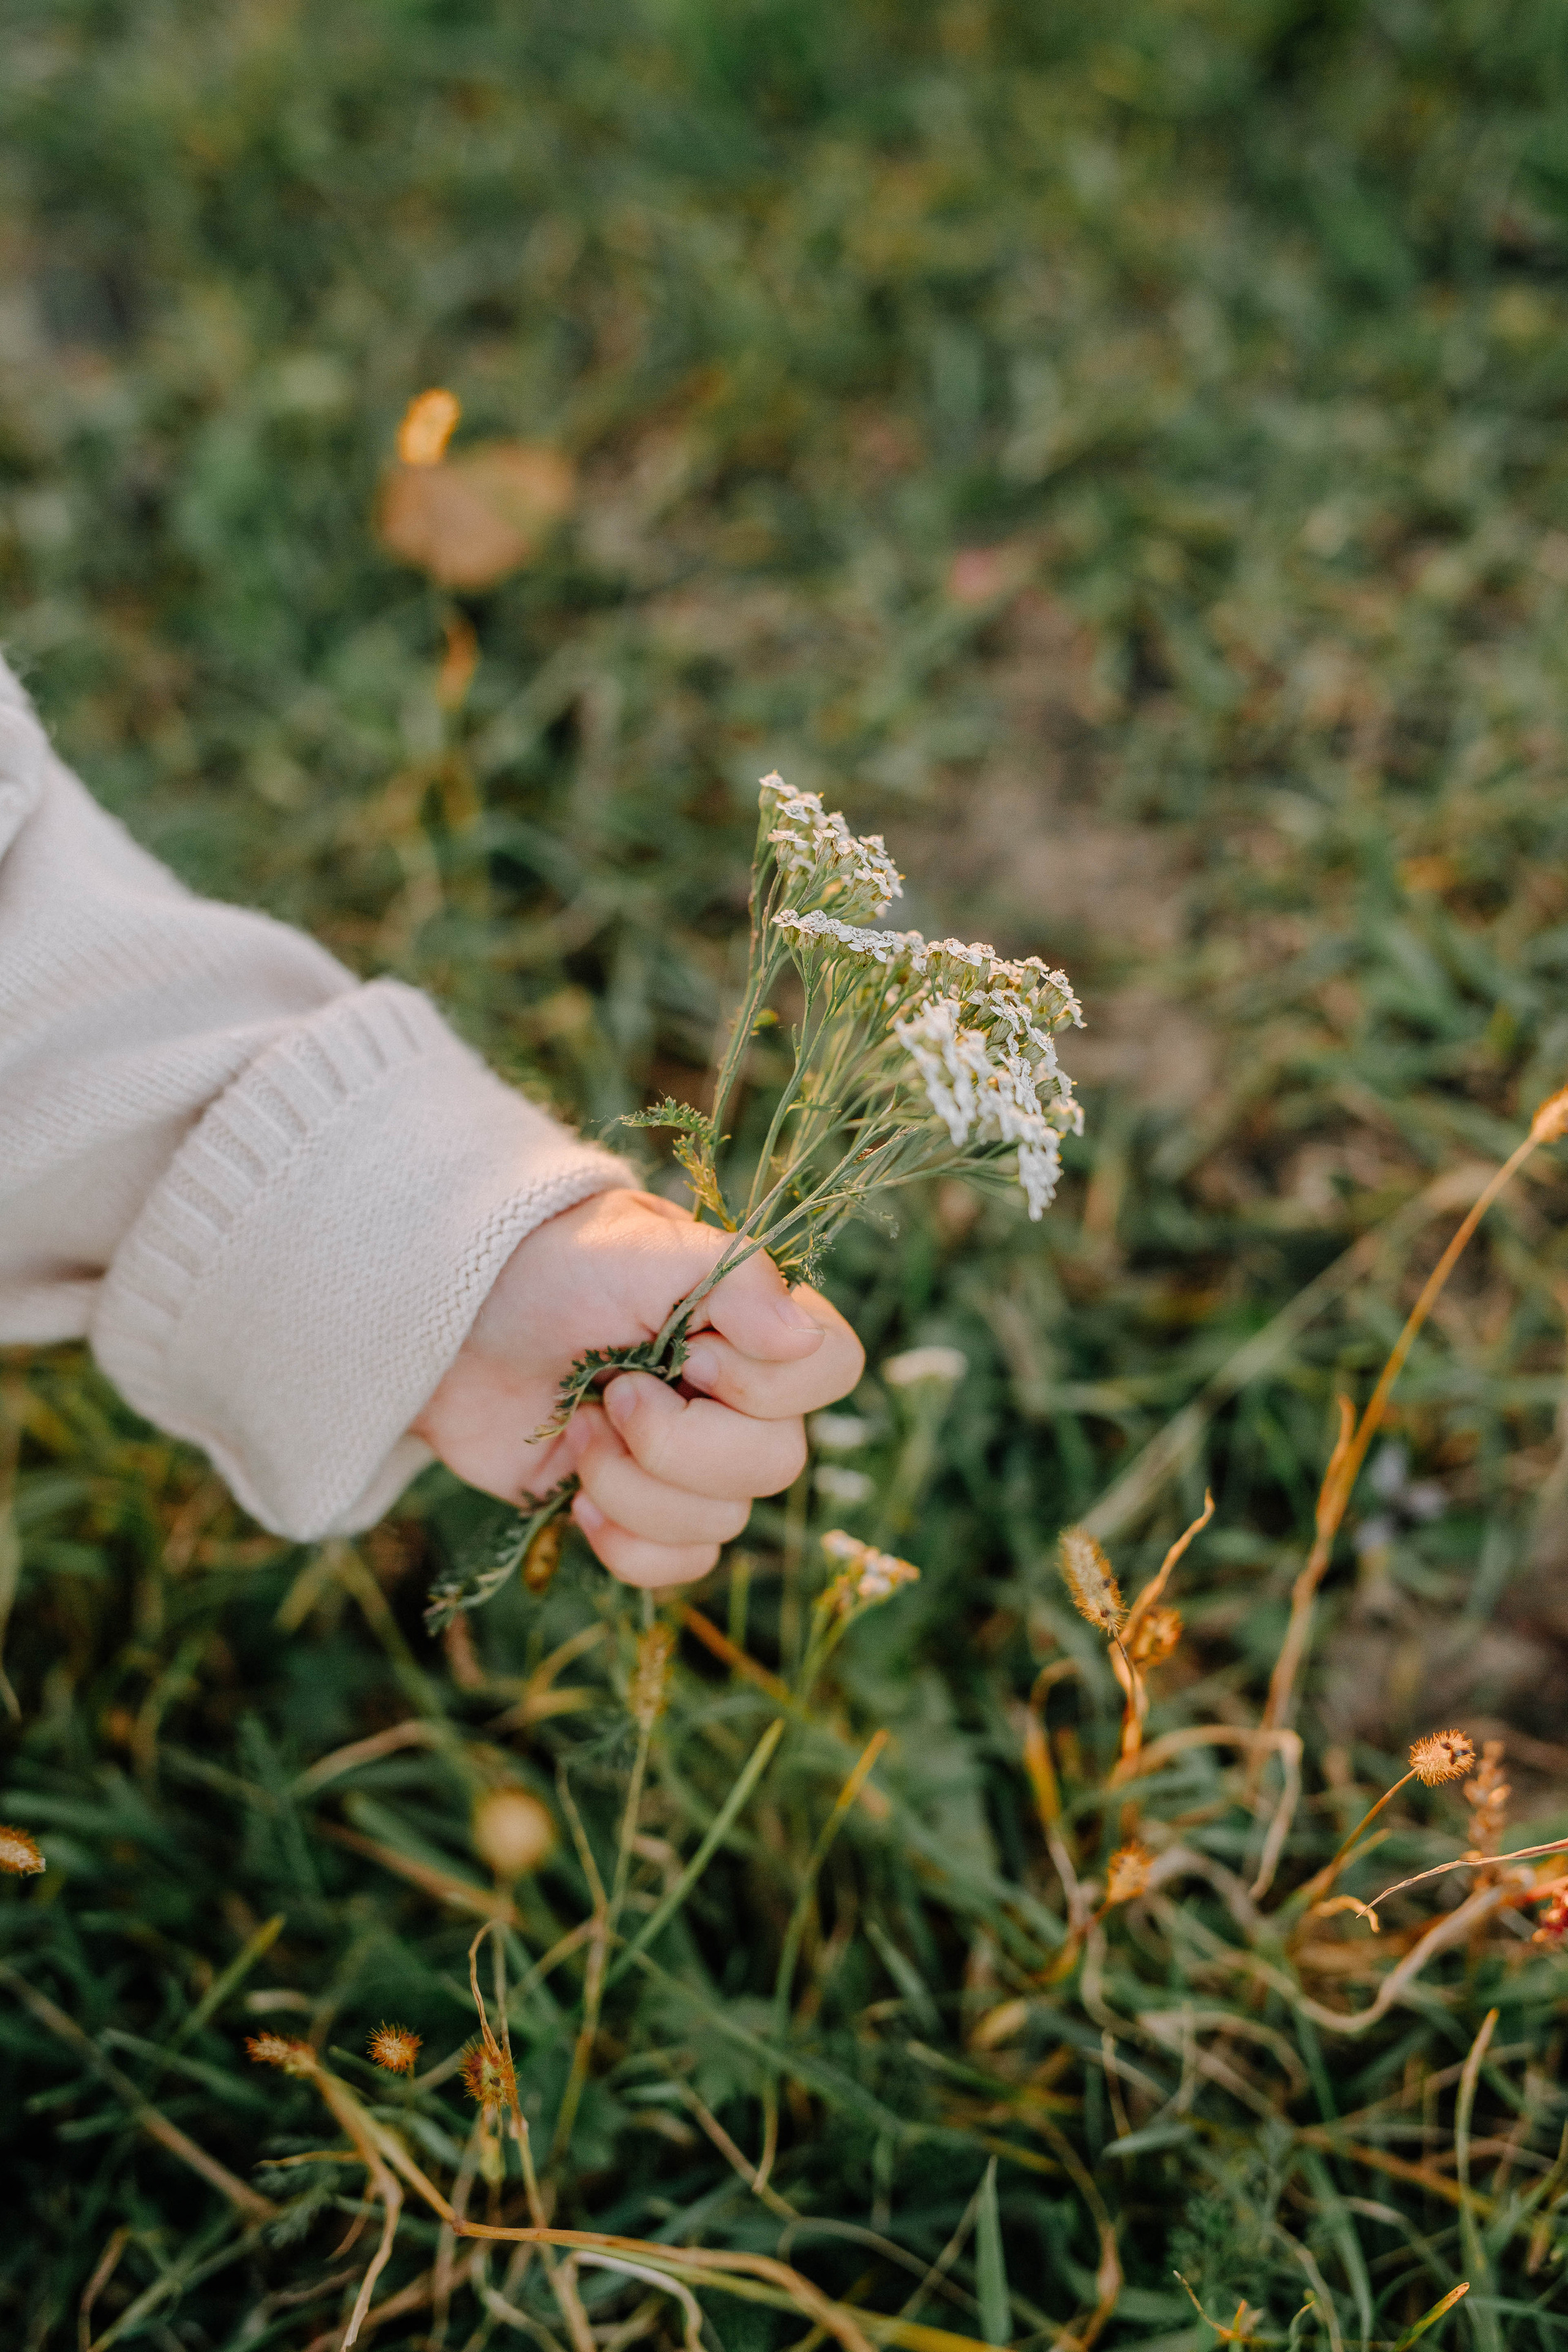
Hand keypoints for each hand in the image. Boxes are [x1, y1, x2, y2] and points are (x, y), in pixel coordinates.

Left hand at [411, 1189, 863, 1587]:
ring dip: (632, 1485)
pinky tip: (576, 1500)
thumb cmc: (552, 1266)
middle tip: (609, 1393)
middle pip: (778, 1465)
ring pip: (722, 1524)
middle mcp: (743, 1400)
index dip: (763, 1382)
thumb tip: (800, 1339)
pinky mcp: (642, 1513)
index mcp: (757, 1325)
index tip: (687, 1350)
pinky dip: (625, 1545)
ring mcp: (694, 1463)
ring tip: (580, 1427)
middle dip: (675, 1443)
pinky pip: (679, 1568)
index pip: (833, 1368)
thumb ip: (733, 1279)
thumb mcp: (639, 1247)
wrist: (453, 1323)